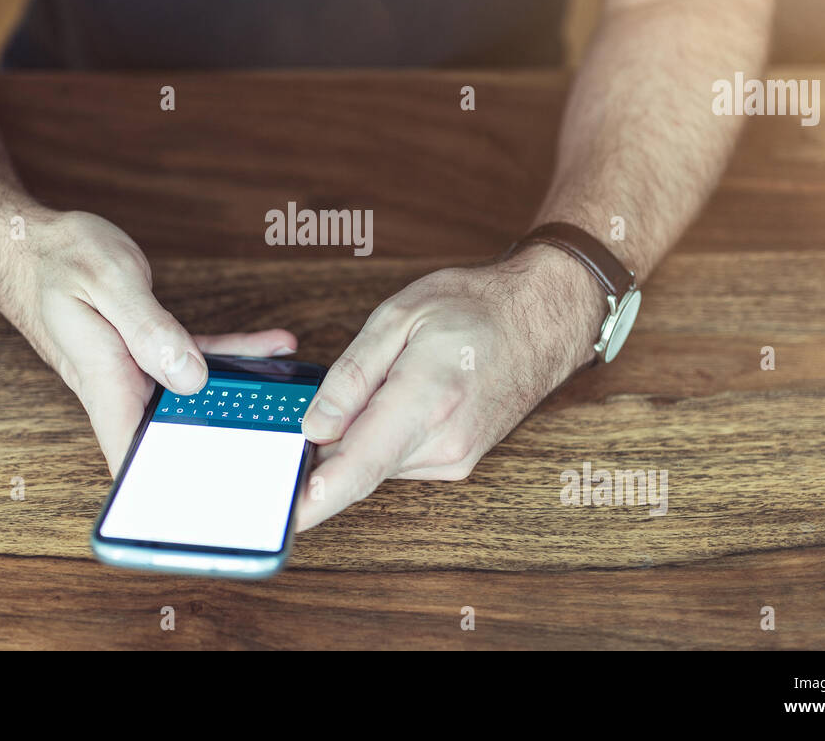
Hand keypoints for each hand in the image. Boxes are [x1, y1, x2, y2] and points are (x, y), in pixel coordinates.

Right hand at [0, 209, 295, 472]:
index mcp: (104, 381)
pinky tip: (272, 347)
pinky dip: (235, 355)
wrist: (36, 243)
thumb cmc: (59, 259)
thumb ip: (149, 329)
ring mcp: (137, 370)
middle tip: (277, 455)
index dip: (163, 491)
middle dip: (221, 451)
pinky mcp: (152, 348)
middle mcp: (121, 385)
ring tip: (291, 394)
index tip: (206, 512)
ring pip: (197, 397)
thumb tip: (190, 377)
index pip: (132, 455)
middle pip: (174, 437)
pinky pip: (199, 359)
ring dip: (241, 396)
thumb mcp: (106, 283)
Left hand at [295, 245, 603, 529]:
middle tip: (303, 413)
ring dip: (356, 437)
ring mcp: (454, 458)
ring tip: (378, 381)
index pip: (358, 468)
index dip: (314, 498)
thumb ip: (352, 376)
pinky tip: (395, 397)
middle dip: (321, 449)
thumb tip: (314, 426)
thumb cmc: (476, 307)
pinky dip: (380, 437)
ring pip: (375, 463)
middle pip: (357, 466)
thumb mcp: (399, 316)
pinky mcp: (457, 462)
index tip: (281, 518)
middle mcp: (444, 442)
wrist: (543, 318)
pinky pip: (397, 458)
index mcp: (426, 401)